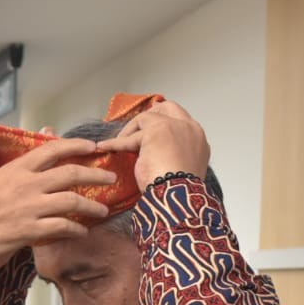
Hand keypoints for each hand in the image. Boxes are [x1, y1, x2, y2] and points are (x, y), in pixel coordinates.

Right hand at [0, 136, 116, 261]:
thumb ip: (19, 163)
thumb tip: (39, 142)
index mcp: (16, 169)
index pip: (53, 149)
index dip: (77, 146)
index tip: (94, 147)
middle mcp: (26, 185)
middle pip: (71, 174)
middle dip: (96, 175)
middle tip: (110, 178)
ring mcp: (29, 208)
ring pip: (72, 201)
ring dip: (92, 205)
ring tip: (102, 209)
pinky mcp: (29, 231)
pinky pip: (62, 227)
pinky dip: (76, 229)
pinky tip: (82, 231)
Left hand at [94, 100, 209, 190]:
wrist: (178, 197)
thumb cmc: (178, 191)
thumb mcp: (178, 168)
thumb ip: (171, 154)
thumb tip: (152, 154)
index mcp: (198, 140)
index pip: (180, 122)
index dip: (163, 124)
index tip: (148, 134)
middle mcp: (189, 128)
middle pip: (168, 108)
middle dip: (149, 114)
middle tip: (134, 129)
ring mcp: (173, 126)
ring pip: (146, 118)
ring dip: (130, 130)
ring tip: (118, 144)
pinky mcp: (155, 131)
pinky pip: (131, 134)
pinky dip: (116, 142)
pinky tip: (106, 147)